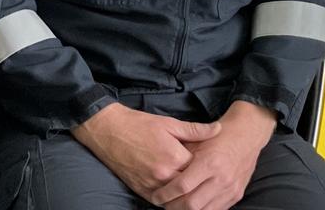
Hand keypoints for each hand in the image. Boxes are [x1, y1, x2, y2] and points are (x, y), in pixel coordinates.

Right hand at [72, 103, 220, 201]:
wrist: (107, 130)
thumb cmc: (138, 124)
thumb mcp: (168, 123)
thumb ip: (195, 130)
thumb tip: (217, 130)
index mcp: (174, 156)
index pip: (200, 170)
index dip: (206, 167)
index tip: (210, 163)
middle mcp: (164, 174)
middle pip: (190, 186)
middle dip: (198, 183)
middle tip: (205, 180)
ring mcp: (151, 184)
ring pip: (177, 199)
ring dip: (185, 195)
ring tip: (193, 191)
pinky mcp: (141, 190)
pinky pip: (161, 202)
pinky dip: (169, 200)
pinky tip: (175, 195)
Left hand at [154, 101, 275, 209]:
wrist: (246, 136)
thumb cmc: (217, 137)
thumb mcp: (196, 139)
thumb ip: (180, 156)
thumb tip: (161, 171)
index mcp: (208, 162)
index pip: (182, 186)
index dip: (166, 194)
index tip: (155, 196)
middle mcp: (221, 178)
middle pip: (192, 204)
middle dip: (173, 207)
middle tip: (162, 204)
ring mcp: (231, 189)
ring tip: (175, 206)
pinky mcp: (236, 195)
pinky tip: (191, 206)